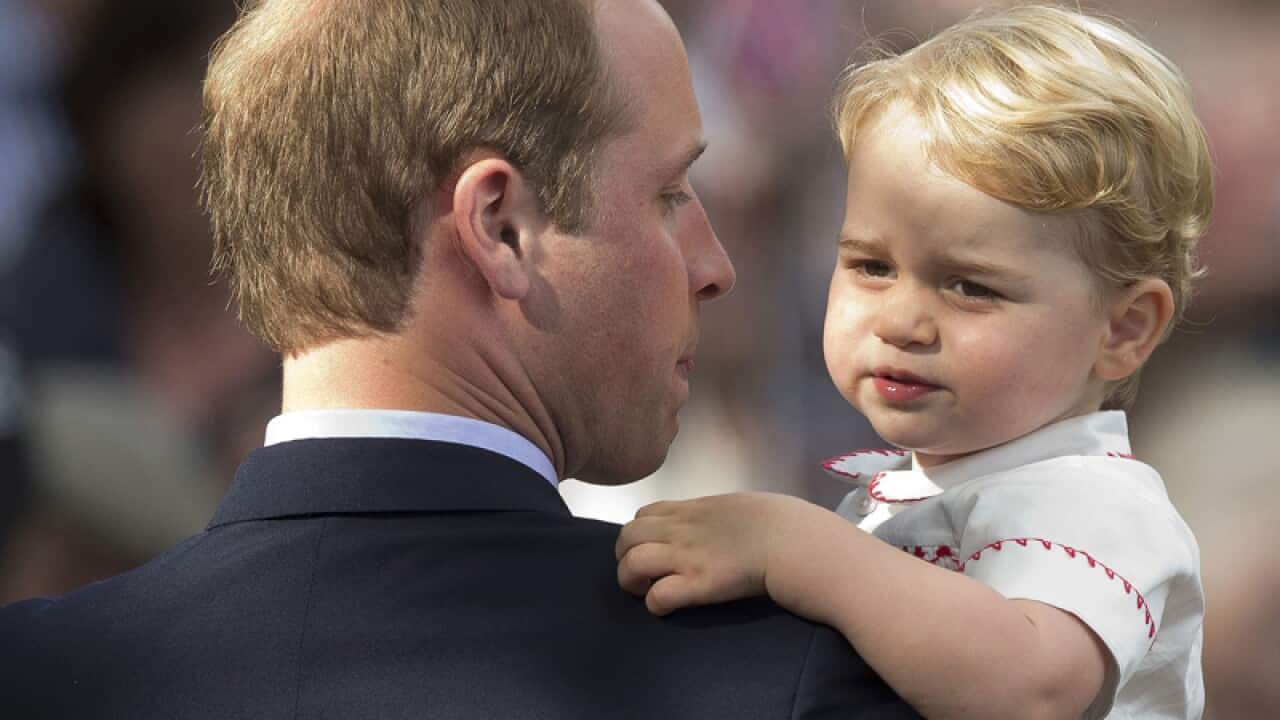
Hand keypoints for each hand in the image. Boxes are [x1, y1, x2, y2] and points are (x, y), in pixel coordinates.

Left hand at [614, 492, 813, 615]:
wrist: (796, 541)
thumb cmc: (783, 523)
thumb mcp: (743, 506)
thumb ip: (721, 516)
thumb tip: (724, 525)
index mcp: (694, 509)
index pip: (645, 513)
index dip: (640, 533)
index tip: (652, 548)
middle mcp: (682, 530)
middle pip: (627, 535)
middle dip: (625, 555)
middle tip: (641, 573)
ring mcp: (687, 556)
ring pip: (632, 562)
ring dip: (630, 579)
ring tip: (645, 590)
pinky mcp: (697, 585)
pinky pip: (657, 596)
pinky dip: (655, 603)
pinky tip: (667, 606)